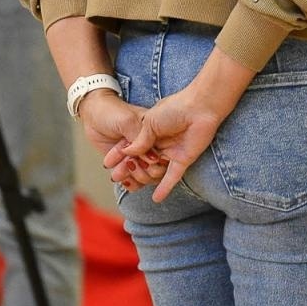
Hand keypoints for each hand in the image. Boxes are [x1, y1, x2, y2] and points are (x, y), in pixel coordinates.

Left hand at [78, 90, 165, 192]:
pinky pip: (135, 178)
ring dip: (133, 177)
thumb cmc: (111, 111)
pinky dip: (130, 182)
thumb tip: (153, 159)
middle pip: (157, 168)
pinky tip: (122, 180)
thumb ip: (139, 139)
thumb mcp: (127, 121)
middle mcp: (150, 145)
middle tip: (128, 164)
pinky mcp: (127, 162)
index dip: (155, 163)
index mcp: (156, 132)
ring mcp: (139, 154)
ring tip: (119, 172)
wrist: (92, 113)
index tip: (141, 160)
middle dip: (143, 171)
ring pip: (146, 175)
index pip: (165, 154)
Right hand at [110, 88, 227, 202]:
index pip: (131, 146)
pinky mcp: (183, 160)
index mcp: (149, 131)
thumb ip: (139, 140)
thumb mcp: (150, 122)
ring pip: (154, 170)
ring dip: (143, 176)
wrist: (199, 107)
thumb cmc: (174, 108)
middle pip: (140, 160)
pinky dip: (164, 188)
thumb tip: (127, 153)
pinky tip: (156, 198)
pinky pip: (172, 177)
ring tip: (133, 178)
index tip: (107, 163)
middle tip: (115, 176)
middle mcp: (159, 143)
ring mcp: (171, 152)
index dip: (119, 154)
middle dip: (127, 168)